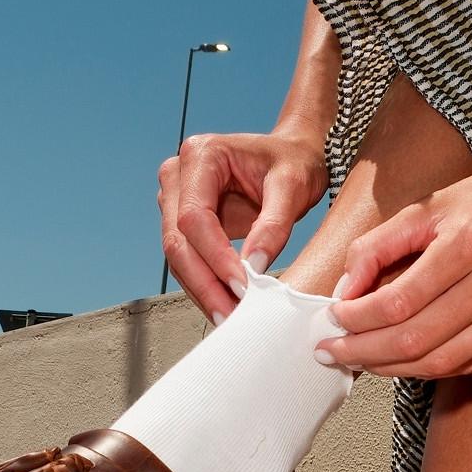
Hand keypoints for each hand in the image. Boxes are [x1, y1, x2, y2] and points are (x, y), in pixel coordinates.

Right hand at [158, 130, 327, 319]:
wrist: (293, 155)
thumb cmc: (294, 162)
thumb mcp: (294, 187)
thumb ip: (273, 226)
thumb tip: (253, 268)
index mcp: (201, 155)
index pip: (194, 217)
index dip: (215, 256)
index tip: (242, 285)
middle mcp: (179, 176)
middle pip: (178, 241)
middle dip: (204, 282)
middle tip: (231, 315)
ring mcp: (176, 200)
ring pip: (178, 257)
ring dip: (202, 290)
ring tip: (230, 317)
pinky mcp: (184, 223)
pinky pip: (189, 261)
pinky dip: (206, 286)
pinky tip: (225, 305)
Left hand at [320, 158, 471, 377]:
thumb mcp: (424, 207)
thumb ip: (376, 248)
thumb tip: (343, 294)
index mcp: (470, 242)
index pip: (400, 301)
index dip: (358, 318)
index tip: (332, 318)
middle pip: (417, 339)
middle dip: (365, 351)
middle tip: (333, 350)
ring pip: (442, 362)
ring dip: (391, 368)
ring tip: (360, 359)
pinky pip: (468, 364)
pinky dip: (427, 368)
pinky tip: (400, 360)